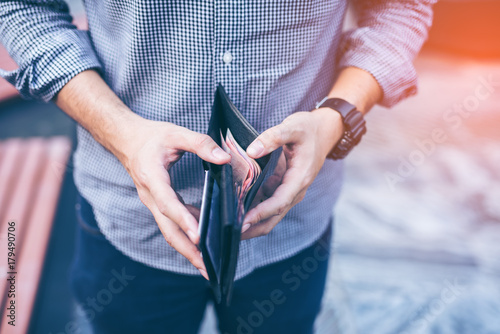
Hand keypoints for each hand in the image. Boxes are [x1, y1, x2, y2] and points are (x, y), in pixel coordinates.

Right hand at [118, 118, 230, 278]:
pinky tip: (204, 239)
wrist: (127, 140)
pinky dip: (187, 233)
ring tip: (209, 265)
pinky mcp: (160, 203)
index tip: (199, 235)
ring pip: (170, 231)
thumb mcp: (176, 133)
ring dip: (188, 248)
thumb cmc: (151, 137)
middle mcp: (151, 196)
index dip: (183, 220)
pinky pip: (172, 223)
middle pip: (168, 229)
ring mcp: (154, 202)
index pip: (168, 204)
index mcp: (152, 178)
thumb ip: (200, 144)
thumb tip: (225, 158)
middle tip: (207, 268)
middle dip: (187, 250)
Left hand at [241, 108, 342, 238]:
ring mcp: (290, 191)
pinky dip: (254, 210)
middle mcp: (296, 190)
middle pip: (274, 216)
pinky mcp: (284, 188)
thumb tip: (251, 151)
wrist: (323, 131)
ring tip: (229, 226)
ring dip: (253, 222)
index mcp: (300, 178)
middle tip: (231, 233)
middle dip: (254, 227)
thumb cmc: (309, 129)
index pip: (279, 202)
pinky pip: (269, 204)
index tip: (243, 221)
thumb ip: (273, 137)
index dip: (261, 213)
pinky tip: (236, 211)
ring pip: (271, 214)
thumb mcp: (293, 127)